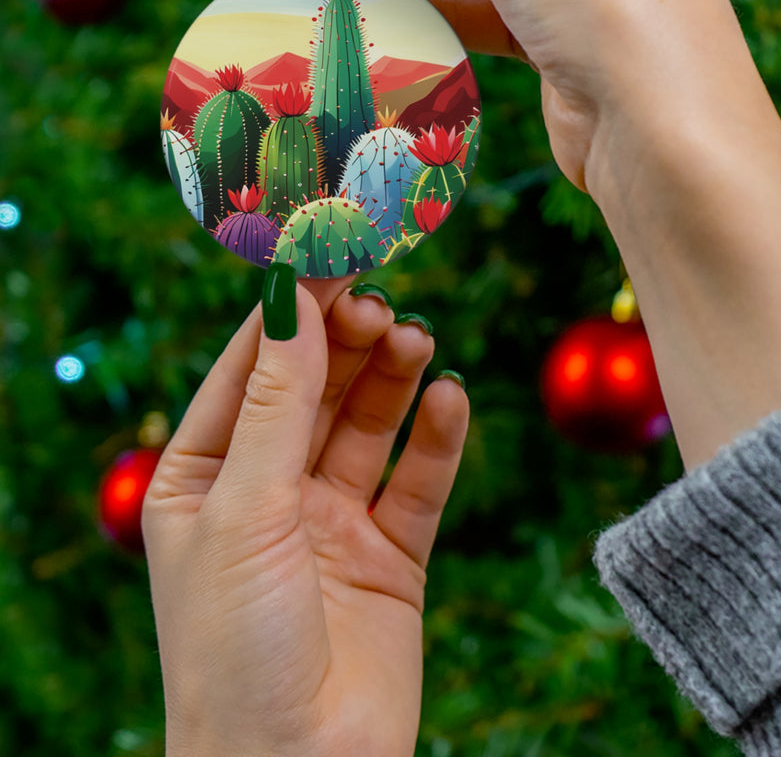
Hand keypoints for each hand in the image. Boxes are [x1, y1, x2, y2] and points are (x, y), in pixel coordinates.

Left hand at [143, 277, 468, 756]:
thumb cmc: (234, 650)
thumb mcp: (245, 510)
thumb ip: (278, 403)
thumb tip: (293, 298)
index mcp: (205, 477)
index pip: (250, 369)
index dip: (290, 311)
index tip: (331, 254)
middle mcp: (269, 491)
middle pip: (316, 388)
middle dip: (347, 342)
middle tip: (381, 303)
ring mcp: (332, 521)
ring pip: (369, 424)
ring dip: (393, 378)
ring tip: (416, 341)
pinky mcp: (391, 554)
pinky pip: (419, 480)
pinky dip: (437, 437)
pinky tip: (450, 400)